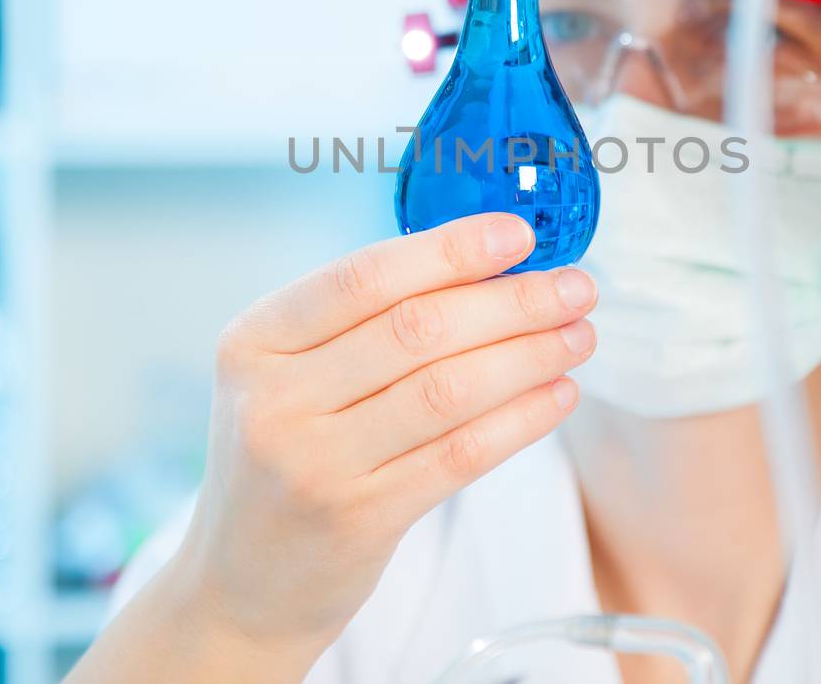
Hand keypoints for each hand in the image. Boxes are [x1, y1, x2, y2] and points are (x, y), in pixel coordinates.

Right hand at [151, 214, 596, 678]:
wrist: (242, 586)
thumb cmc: (286, 456)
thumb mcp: (288, 377)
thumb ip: (362, 322)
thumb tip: (485, 263)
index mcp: (254, 341)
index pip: (363, 277)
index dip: (449, 250)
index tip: (518, 234)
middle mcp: (274, 400)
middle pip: (417, 329)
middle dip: (512, 301)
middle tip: (575, 286)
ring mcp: (314, 464)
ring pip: (448, 390)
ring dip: (529, 356)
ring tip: (579, 335)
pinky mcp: (360, 519)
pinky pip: (461, 454)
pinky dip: (521, 419)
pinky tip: (559, 394)